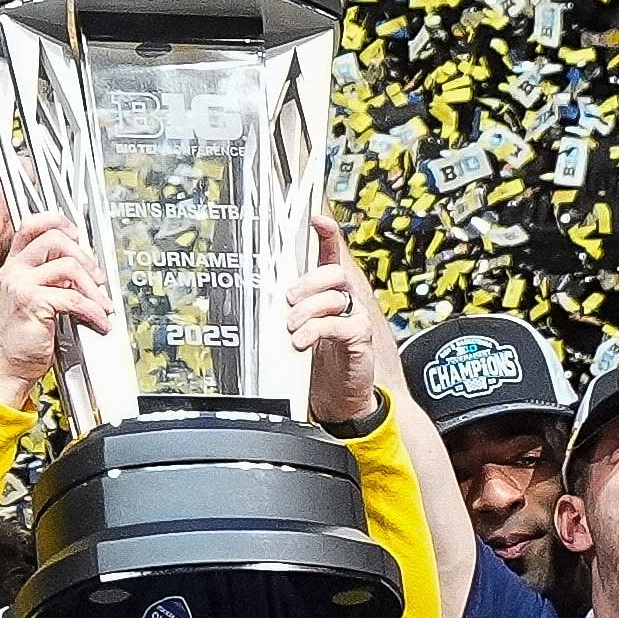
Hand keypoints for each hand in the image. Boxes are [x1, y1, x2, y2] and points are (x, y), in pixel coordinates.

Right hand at [0, 214, 111, 399]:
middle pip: (55, 238)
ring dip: (93, 288)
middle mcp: (15, 270)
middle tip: (97, 279)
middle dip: (85, 257)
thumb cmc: (22, 340)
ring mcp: (21, 285)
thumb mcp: (34, 300)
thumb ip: (52, 280)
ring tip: (101, 305)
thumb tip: (83, 270)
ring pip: (68, 266)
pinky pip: (73, 298)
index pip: (33, 225)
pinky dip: (93, 311)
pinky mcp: (32, 303)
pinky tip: (98, 322)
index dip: (58, 221)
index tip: (76, 234)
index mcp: (15, 266)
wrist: (7, 369)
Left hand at [282, 216, 388, 424]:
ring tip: (292, 328)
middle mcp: (345, 300)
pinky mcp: (359, 339)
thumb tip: (258, 295)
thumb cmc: (315, 362)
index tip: (316, 218)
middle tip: (289, 300)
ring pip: (335, 296)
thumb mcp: (295, 331)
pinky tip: (302, 341)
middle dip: (308, 282)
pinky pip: (340, 324)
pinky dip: (316, 330)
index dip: (327, 234)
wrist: (338, 399)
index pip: (331, 255)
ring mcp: (355, 318)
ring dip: (307, 310)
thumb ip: (286, 311)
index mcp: (328, 293)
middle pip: (333, 272)